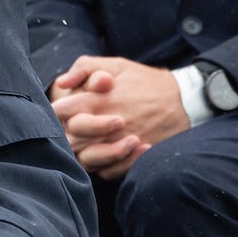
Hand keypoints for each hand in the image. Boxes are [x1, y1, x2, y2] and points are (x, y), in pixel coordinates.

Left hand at [50, 55, 187, 179]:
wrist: (183, 101)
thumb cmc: (144, 80)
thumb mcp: (115, 64)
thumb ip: (84, 68)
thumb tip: (62, 83)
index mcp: (98, 100)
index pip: (61, 112)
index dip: (54, 112)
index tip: (57, 110)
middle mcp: (107, 125)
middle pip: (70, 139)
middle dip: (66, 132)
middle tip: (70, 126)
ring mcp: (121, 145)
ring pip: (87, 160)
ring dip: (82, 151)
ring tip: (85, 141)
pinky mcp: (133, 159)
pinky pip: (107, 172)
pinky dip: (101, 165)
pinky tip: (102, 153)